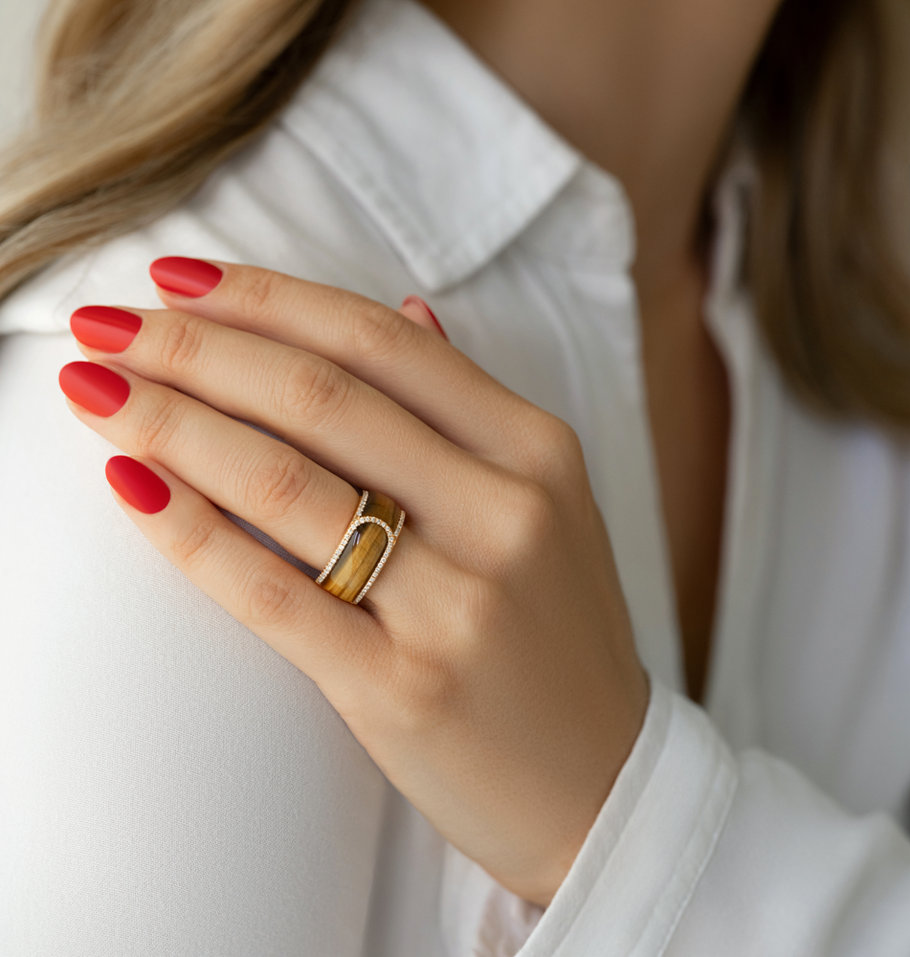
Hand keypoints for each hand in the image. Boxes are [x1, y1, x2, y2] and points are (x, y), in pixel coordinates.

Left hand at [58, 257, 649, 907]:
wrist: (600, 780)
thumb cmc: (559, 636)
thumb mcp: (547, 505)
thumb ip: (469, 410)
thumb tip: (408, 312)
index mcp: (538, 452)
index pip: (380, 342)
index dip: (266, 297)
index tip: (175, 276)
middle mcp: (505, 512)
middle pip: (321, 397)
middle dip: (194, 347)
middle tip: (104, 323)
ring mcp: (458, 603)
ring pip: (285, 482)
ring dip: (169, 423)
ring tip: (93, 390)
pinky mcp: (403, 687)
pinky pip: (273, 591)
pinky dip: (190, 531)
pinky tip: (130, 486)